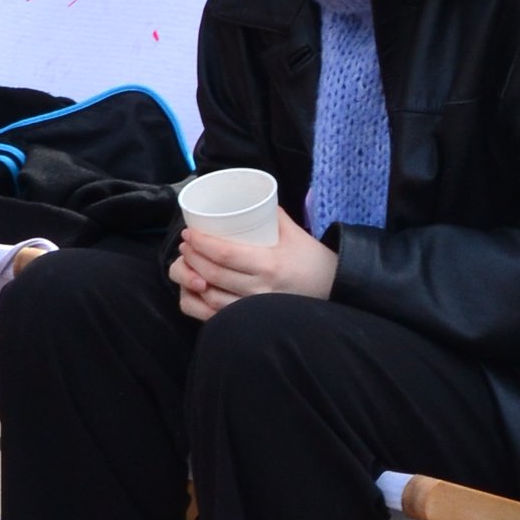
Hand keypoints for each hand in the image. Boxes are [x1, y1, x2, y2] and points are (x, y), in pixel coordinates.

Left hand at [169, 205, 337, 322]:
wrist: (333, 288)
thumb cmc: (312, 259)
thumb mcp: (293, 232)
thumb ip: (270, 214)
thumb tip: (246, 198)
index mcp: (269, 264)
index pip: (225, 254)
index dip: (201, 244)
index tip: (189, 234)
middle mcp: (261, 289)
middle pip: (213, 275)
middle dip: (192, 259)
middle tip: (185, 246)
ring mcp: (256, 309)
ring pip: (212, 298)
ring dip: (193, 281)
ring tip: (188, 265)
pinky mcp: (254, 321)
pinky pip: (218, 317)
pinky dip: (202, 305)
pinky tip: (196, 291)